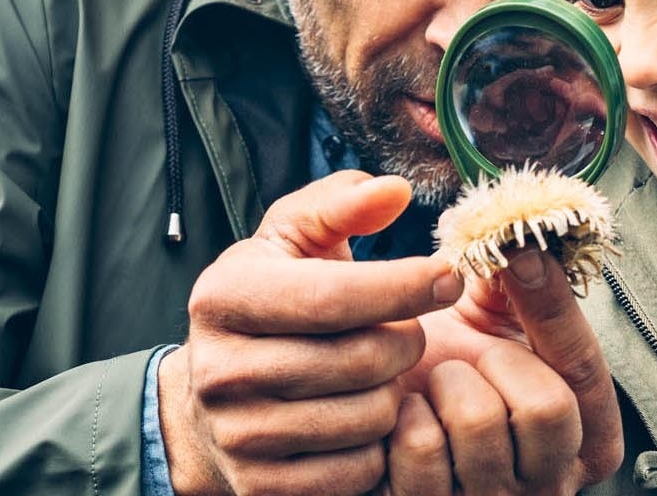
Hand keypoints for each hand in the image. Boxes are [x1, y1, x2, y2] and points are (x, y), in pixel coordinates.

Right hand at [160, 171, 461, 495]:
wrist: (208, 402)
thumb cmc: (270, 305)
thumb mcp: (291, 243)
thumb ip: (340, 205)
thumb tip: (395, 191)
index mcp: (223, 297)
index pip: (331, 295)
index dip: (403, 284)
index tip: (448, 276)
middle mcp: (220, 369)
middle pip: (361, 359)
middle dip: (406, 341)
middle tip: (407, 332)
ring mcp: (239, 435)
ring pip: (370, 417)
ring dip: (394, 393)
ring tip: (379, 375)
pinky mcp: (261, 486)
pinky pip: (361, 470)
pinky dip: (379, 444)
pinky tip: (364, 417)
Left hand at [385, 250, 621, 494]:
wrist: (384, 427)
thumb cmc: (452, 377)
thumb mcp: (500, 334)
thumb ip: (521, 289)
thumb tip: (526, 232)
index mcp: (586, 439)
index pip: (583, 370)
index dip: (551, 306)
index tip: (522, 253)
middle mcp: (549, 484)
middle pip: (545, 406)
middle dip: (492, 363)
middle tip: (465, 360)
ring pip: (478, 421)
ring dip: (441, 388)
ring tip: (433, 390)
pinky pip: (418, 447)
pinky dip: (400, 419)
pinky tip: (403, 418)